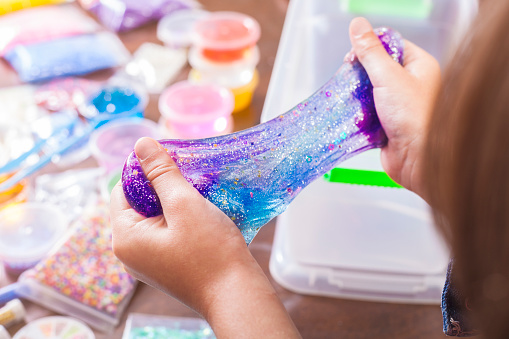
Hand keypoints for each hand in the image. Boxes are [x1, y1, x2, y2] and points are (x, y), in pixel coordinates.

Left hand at [110, 137, 299, 337]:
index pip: (122, 190)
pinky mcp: (166, 265)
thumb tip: (141, 144)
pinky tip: (200, 210)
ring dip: (174, 200)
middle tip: (188, 173)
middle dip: (162, 185)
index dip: (144, 170)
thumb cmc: (210, 251)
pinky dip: (180, 217)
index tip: (170, 159)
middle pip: (138, 203)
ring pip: (154, 217)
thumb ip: (161, 173)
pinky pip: (165, 231)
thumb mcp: (184, 204)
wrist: (235, 294)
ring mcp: (148, 261)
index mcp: (125, 238)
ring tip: (197, 190)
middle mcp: (130, 252)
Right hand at [348, 18, 440, 199]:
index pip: (391, 45)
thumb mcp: (388, 77)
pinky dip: (358, 114)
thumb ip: (370, 51)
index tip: (353, 56)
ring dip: (357, 95)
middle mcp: (411, 84)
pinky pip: (368, 112)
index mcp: (419, 66)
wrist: (418, 160)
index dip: (370, 48)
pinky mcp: (388, 123)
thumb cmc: (414, 118)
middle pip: (377, 68)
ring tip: (349, 98)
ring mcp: (399, 105)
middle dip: (360, 74)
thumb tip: (358, 25)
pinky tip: (352, 115)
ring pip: (370, 91)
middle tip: (349, 78)